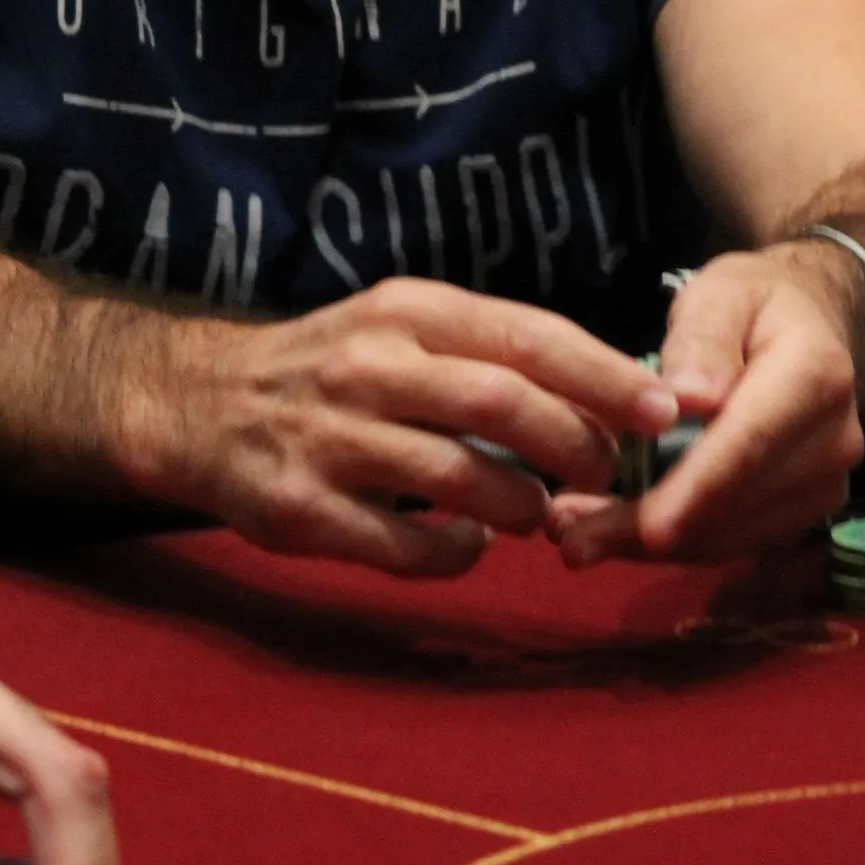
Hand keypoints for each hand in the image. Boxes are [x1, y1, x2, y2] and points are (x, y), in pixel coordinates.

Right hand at [149, 278, 679, 577]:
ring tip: (536, 514)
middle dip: (574, 444)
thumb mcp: (402, 325)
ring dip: (521, 505)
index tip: (662, 409)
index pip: (527, 335)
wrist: (201, 404)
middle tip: (606, 475)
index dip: (604, 376)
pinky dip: (456, 554)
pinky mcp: (300, 510)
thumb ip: (487, 353)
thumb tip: (606, 393)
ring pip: (461, 477)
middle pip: (502, 404)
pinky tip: (467, 547)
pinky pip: (404, 545)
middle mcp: (369, 364)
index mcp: (407, 310)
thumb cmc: (332, 366)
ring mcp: (331, 438)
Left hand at [545, 249, 862, 567]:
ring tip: (577, 537)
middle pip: (737, 501)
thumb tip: (690, 399)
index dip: (699, 488)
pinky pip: (733, 541)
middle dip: (653, 527)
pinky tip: (614, 534)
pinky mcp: (801, 512)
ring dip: (653, 546)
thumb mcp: (721, 293)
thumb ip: (702, 338)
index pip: (751, 442)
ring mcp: (823, 485)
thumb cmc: (753, 303)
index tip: (648, 526)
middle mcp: (833, 441)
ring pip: (731, 534)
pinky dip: (673, 544)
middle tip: (571, 535)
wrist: (807, 325)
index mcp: (816, 376)